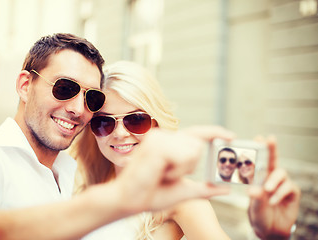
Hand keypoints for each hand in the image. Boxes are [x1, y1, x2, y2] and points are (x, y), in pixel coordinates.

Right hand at [114, 126, 233, 212]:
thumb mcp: (184, 191)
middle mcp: (164, 136)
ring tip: (162, 174)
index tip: (232, 136)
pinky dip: (176, 170)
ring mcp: (159, 138)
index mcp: (169, 143)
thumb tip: (226, 189)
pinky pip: (183, 156)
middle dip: (189, 166)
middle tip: (168, 175)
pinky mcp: (156, 145)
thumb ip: (204, 188)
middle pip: (198, 145)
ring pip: (192, 150)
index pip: (196, 133)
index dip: (215, 132)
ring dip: (182, 170)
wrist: (130, 200)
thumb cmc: (151, 194)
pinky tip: (160, 173)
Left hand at [248, 136, 300, 239]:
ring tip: (267, 189)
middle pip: (273, 159)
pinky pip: (288, 187)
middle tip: (270, 138)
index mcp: (258, 177)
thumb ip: (255, 198)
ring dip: (274, 180)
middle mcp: (270, 177)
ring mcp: (282, 183)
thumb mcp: (254, 206)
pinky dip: (280, 193)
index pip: (258, 160)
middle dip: (272, 148)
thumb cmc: (259, 214)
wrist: (270, 230)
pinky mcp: (292, 192)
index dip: (259, 148)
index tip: (258, 137)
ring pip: (281, 173)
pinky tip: (273, 201)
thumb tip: (252, 190)